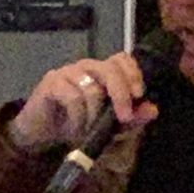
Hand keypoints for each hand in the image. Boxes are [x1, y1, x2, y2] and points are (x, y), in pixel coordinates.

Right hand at [5, 51, 158, 155]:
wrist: (41, 133)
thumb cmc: (74, 123)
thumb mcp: (107, 125)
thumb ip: (130, 117)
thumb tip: (153, 110)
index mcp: (101, 72)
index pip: (121, 59)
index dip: (133, 73)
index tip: (139, 95)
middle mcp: (86, 67)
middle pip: (109, 69)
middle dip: (120, 94)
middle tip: (123, 118)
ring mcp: (67, 72)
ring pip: (91, 87)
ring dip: (94, 115)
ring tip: (88, 131)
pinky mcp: (51, 83)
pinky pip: (72, 97)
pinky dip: (78, 117)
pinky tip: (74, 128)